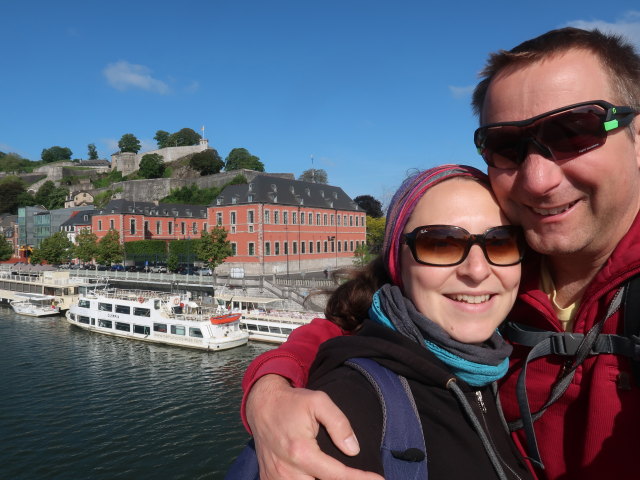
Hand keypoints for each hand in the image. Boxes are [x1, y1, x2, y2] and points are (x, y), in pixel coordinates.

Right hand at [246, 374, 382, 479]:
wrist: (262, 405)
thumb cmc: (292, 402)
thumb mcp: (319, 401)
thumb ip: (339, 423)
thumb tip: (353, 449)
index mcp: (301, 452)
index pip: (337, 475)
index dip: (360, 479)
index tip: (379, 479)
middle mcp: (287, 470)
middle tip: (360, 477)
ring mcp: (276, 478)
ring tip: (340, 476)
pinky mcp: (269, 479)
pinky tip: (318, 477)